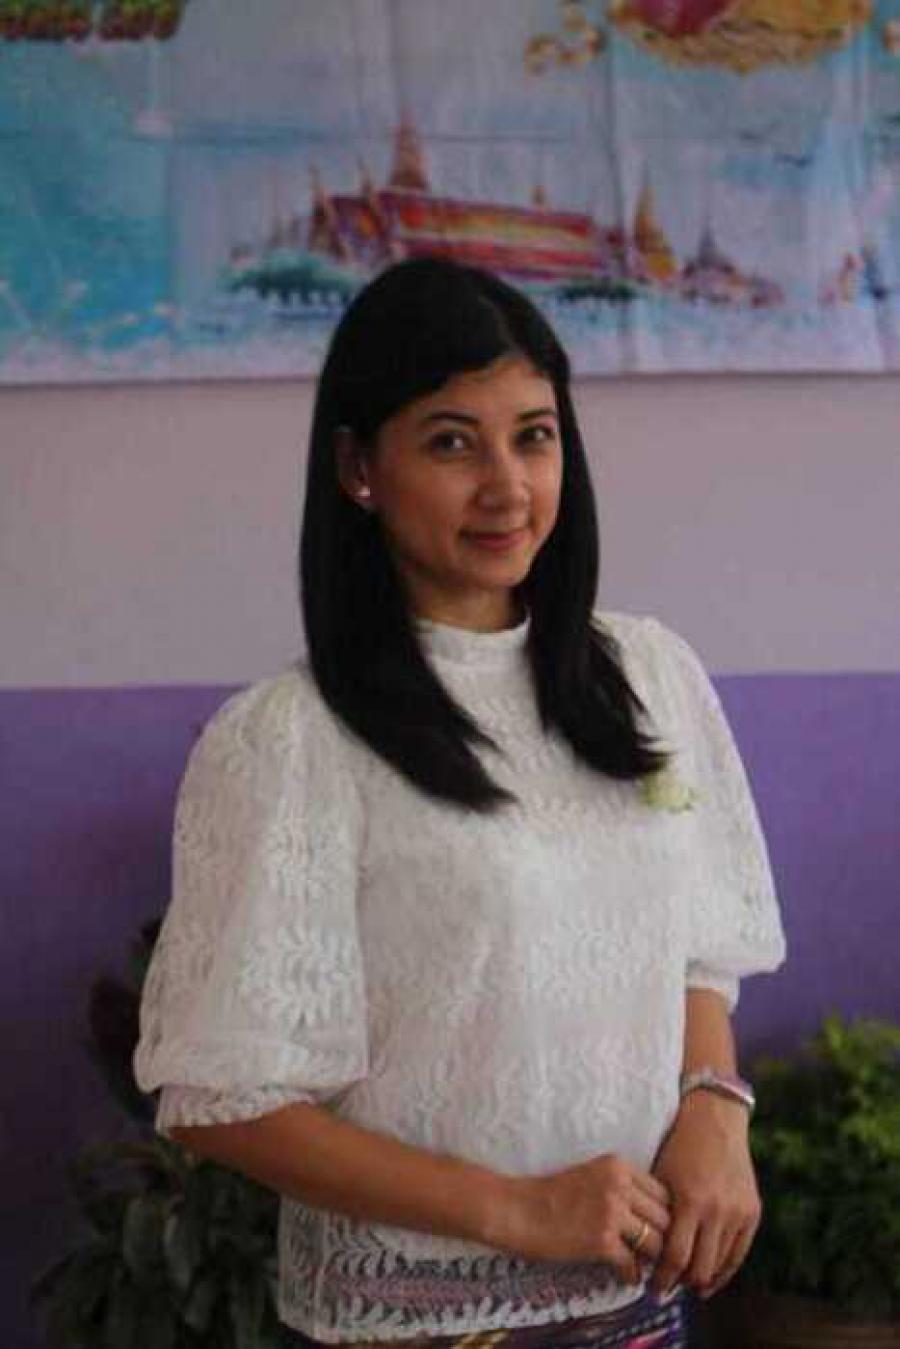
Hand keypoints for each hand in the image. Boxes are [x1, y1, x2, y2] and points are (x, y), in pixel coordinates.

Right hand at [494, 1154, 671, 1286]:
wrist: (517, 1210)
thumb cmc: (550, 1195)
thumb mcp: (590, 1175)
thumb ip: (620, 1187)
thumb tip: (648, 1216)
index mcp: (617, 1165)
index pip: (663, 1192)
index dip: (662, 1214)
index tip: (655, 1228)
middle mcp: (619, 1185)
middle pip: (665, 1217)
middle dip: (662, 1237)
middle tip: (653, 1252)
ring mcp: (611, 1212)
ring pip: (656, 1242)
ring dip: (650, 1258)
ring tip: (641, 1265)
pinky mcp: (602, 1241)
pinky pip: (632, 1264)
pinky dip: (631, 1275)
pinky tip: (624, 1276)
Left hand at [649, 1091, 760, 1299]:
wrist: (716, 1120)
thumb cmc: (680, 1147)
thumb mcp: (661, 1178)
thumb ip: (658, 1216)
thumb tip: (647, 1252)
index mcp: (690, 1200)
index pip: (675, 1256)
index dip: (663, 1278)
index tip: (653, 1288)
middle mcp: (717, 1210)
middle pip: (699, 1268)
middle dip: (680, 1283)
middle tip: (667, 1289)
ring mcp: (739, 1212)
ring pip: (721, 1264)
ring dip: (703, 1279)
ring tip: (686, 1284)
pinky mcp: (753, 1212)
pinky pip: (739, 1253)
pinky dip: (725, 1270)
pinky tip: (711, 1278)